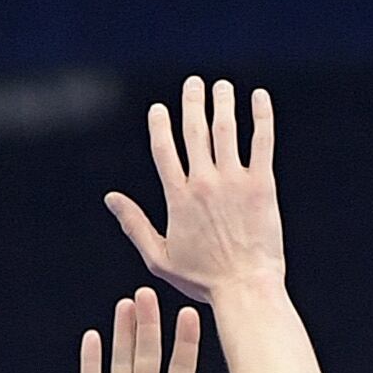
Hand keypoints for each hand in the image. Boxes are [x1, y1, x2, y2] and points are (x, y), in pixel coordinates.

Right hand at [72, 288, 232, 372]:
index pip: (181, 371)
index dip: (185, 343)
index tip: (191, 314)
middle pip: (148, 357)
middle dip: (150, 326)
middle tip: (151, 295)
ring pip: (121, 364)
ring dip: (123, 334)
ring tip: (128, 304)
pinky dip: (93, 362)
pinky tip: (94, 337)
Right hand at [105, 76, 283, 302]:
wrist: (245, 289)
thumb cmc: (203, 281)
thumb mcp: (159, 258)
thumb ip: (135, 224)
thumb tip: (110, 198)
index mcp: (178, 198)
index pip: (164, 148)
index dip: (160, 124)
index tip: (160, 109)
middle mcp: (204, 183)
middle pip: (195, 130)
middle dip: (192, 102)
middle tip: (194, 84)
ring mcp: (234, 182)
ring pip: (226, 130)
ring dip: (223, 103)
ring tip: (222, 87)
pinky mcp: (262, 186)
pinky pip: (262, 142)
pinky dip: (261, 117)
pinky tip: (259, 97)